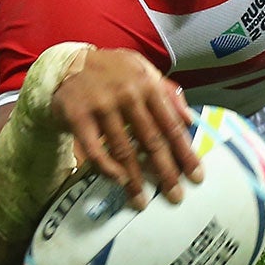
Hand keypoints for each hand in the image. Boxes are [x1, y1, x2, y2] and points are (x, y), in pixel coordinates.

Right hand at [50, 47, 203, 208]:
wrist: (68, 63)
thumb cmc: (113, 71)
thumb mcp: (144, 70)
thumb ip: (168, 92)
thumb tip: (189, 119)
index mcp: (148, 84)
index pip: (172, 125)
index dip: (185, 153)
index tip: (196, 176)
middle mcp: (128, 94)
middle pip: (152, 140)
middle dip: (165, 172)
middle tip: (175, 196)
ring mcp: (102, 105)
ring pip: (124, 149)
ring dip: (135, 179)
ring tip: (142, 200)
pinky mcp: (78, 117)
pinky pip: (95, 150)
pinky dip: (107, 168)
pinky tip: (118, 180)